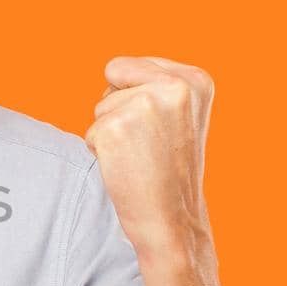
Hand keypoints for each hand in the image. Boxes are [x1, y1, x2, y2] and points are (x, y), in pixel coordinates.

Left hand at [85, 55, 213, 256]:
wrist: (172, 220)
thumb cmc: (169, 170)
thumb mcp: (180, 116)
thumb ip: (156, 86)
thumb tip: (114, 69)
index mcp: (196, 79)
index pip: (129, 65)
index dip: (133, 97)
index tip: (159, 129)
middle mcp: (175, 86)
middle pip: (113, 74)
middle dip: (118, 106)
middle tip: (146, 143)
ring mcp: (145, 105)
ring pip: (101, 105)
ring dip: (111, 131)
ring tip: (140, 157)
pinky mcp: (115, 127)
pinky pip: (90, 131)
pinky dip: (100, 151)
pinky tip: (127, 167)